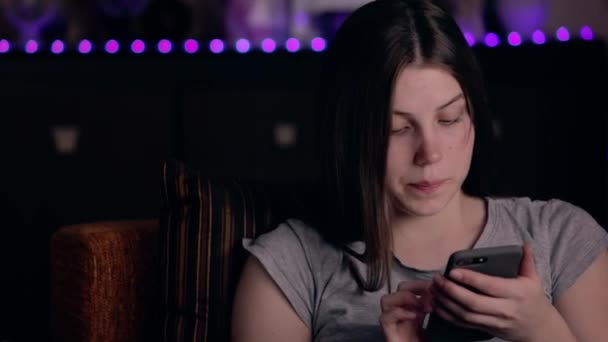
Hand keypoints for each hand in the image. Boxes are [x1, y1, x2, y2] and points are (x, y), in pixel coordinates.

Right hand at [380, 280, 432, 341]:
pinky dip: (399, 313)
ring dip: (405, 298)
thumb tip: (441, 290)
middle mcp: (399, 312)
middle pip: (400, 288)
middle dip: (417, 287)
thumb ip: (434, 308)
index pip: (412, 285)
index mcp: (411, 308)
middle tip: (433, 297)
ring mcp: (392, 322)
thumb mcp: (434, 324)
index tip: (438, 287)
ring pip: (386, 299)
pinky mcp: (388, 333)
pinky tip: (414, 316)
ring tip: (422, 307)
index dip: (423, 283)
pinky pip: (385, 317)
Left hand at [430, 245, 555, 340]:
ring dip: (446, 303)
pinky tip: (437, 305)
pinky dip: (448, 316)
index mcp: (516, 294)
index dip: (470, 279)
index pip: (490, 286)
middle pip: (473, 303)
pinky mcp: (486, 328)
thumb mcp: (534, 280)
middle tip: (437, 279)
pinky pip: (464, 324)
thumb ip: (527, 261)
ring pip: (466, 315)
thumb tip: (524, 245)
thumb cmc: (533, 300)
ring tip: (433, 289)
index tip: (453, 271)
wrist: (538, 329)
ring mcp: (495, 321)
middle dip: (452, 291)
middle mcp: (504, 309)